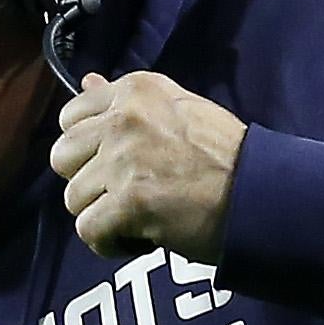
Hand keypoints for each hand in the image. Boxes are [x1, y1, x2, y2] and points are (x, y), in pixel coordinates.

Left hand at [49, 71, 247, 260]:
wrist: (261, 193)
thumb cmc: (224, 157)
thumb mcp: (177, 108)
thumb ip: (127, 101)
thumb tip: (86, 81)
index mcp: (135, 90)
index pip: (70, 116)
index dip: (86, 149)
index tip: (113, 165)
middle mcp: (124, 118)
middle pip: (62, 158)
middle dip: (87, 182)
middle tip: (123, 194)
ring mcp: (124, 159)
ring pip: (73, 199)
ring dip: (101, 215)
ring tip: (137, 217)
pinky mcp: (129, 201)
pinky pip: (88, 231)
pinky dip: (109, 243)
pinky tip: (138, 238)